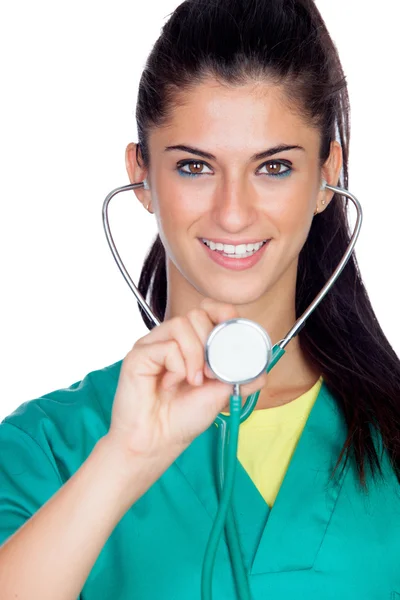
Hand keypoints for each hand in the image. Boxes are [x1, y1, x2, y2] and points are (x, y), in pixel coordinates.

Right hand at [107, 298, 267, 462]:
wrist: (159, 440)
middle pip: (197, 314)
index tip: (232, 331)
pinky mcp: (139, 354)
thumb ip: (242, 376)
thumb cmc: (184, 417)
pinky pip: (167, 346)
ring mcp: (154, 344)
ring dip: (195, 356)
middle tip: (211, 372)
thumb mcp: (223, 394)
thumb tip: (263, 367)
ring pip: (182, 324)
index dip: (223, 313)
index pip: (208, 309)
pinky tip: (171, 384)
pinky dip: (177, 368)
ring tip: (193, 381)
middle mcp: (171, 339)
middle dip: (211, 342)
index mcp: (191, 343)